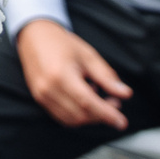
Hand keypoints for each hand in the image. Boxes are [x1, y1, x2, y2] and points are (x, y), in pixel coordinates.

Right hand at [15, 18, 131, 128]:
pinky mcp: (40, 99)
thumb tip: (125, 94)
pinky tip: (83, 100)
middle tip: (114, 102)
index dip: (107, 115)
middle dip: (101, 115)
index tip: (121, 122)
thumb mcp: (88, 55)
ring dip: (89, 116)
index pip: (87, 103)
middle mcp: (48, 88)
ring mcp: (42, 95)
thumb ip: (107, 76)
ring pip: (71, 120)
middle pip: (80, 115)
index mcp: (61, 75)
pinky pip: (62, 117)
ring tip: (97, 97)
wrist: (34, 36)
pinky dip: (77, 115)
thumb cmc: (60, 43)